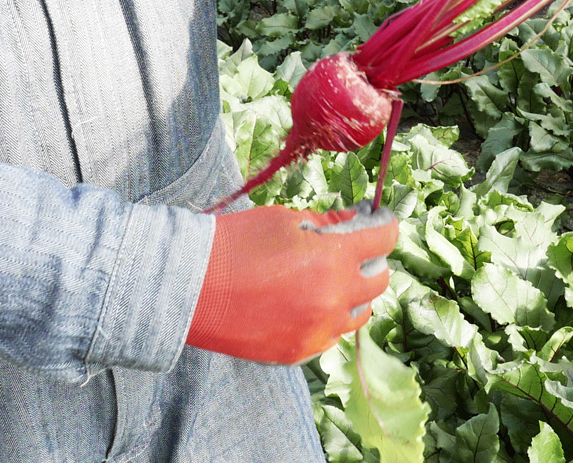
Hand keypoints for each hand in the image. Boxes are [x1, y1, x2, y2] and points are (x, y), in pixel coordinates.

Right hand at [186, 200, 397, 364]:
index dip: (386, 224)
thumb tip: (359, 220)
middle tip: (353, 247)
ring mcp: (316, 331)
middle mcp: (332, 300)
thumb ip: (330, 223)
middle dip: (372, 258)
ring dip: (354, 293)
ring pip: (360, 313)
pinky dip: (330, 318)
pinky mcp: (297, 352)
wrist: (187, 287)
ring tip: (330, 277)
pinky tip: (309, 302)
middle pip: (379, 280)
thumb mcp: (287, 220)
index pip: (384, 240)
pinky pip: (332, 336)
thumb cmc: (234, 243)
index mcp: (333, 260)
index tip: (380, 219)